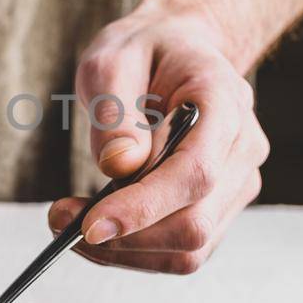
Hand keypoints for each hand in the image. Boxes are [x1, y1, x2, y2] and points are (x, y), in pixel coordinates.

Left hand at [47, 7, 268, 273]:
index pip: (195, 172)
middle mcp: (243, 149)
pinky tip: (100, 225)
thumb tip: (118, 169)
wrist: (178, 50)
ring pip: (189, 250)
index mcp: (225, 102)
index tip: (90, 224)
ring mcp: (237, 183)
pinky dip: (136, 251)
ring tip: (72, 222)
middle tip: (59, 220)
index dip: (144, 206)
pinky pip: (182, 251)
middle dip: (124, 237)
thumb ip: (114, 111)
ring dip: (125, 252)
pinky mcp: (220, 208)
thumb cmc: (144, 50)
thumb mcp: (112, 59)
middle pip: (194, 223)